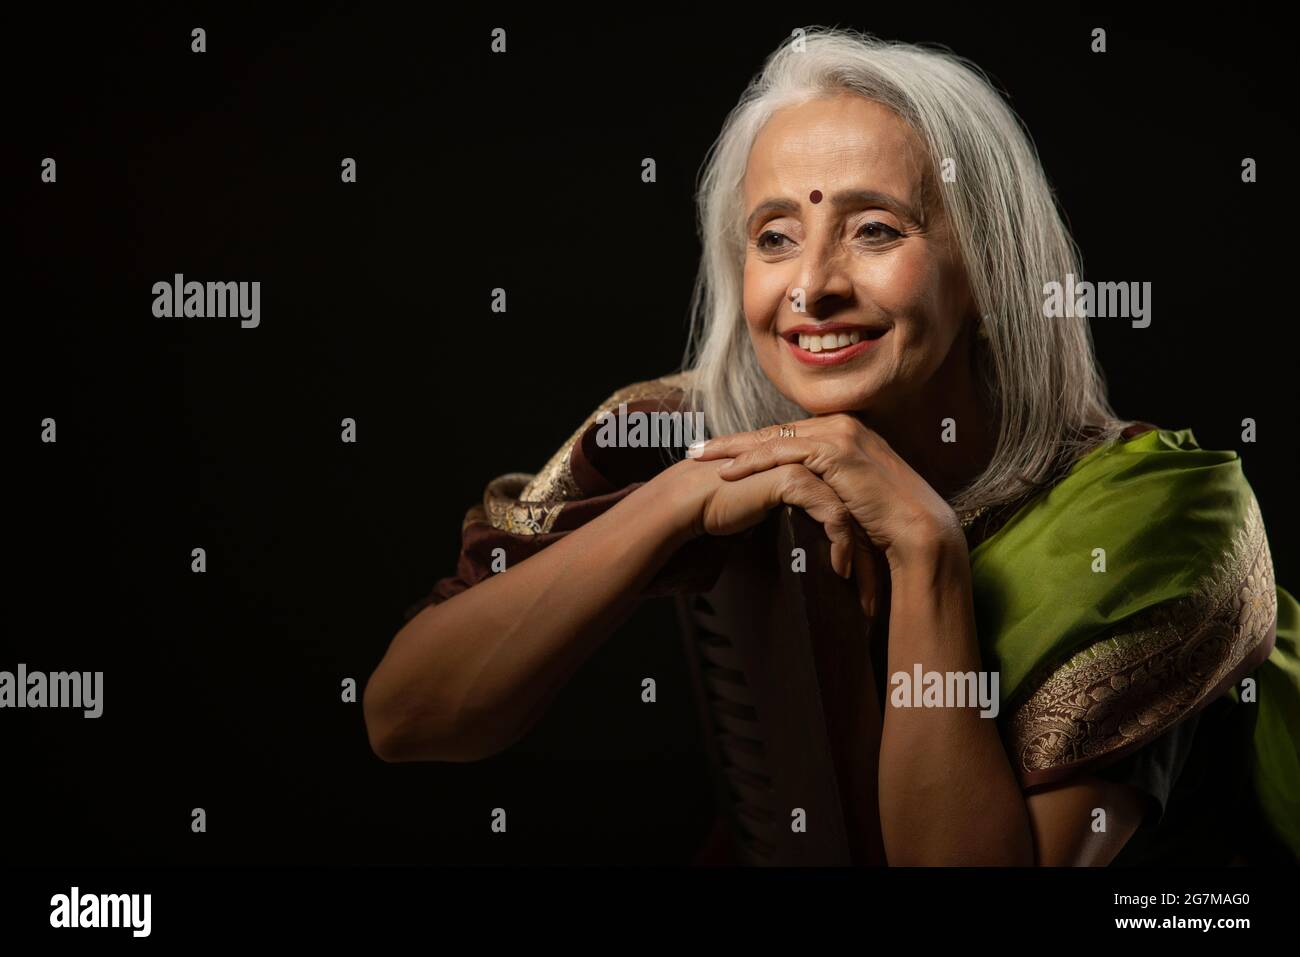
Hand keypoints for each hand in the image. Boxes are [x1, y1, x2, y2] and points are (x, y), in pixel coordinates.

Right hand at [655, 455, 859, 577]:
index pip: (848, 502)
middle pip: (855, 506)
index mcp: (808, 464)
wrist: (691, 501)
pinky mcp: (794, 477)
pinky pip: (832, 513)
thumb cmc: (724, 508)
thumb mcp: (770, 510)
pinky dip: (840, 543)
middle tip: (873, 595)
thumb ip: (795, 513)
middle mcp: (811, 458)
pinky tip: (838, 570)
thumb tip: (817, 550)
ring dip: (859, 555)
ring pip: (849, 511)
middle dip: (868, 554)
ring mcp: (804, 464)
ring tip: (862, 592)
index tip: (867, 581)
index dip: (860, 542)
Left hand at [687, 414, 962, 572]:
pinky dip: (754, 462)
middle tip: (695, 450)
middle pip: (773, 430)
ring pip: (773, 437)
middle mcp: (840, 424)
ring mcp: (840, 434)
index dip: (748, 444)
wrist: (918, 529)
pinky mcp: (837, 451)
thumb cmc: (886, 521)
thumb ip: (825, 484)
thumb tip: (796, 493)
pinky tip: (728, 473)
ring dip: (732, 449)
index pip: (785, 434)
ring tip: (700, 459)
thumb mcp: (849, 494)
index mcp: (843, 431)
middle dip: (731, 442)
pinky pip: (785, 453)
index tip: (717, 454)